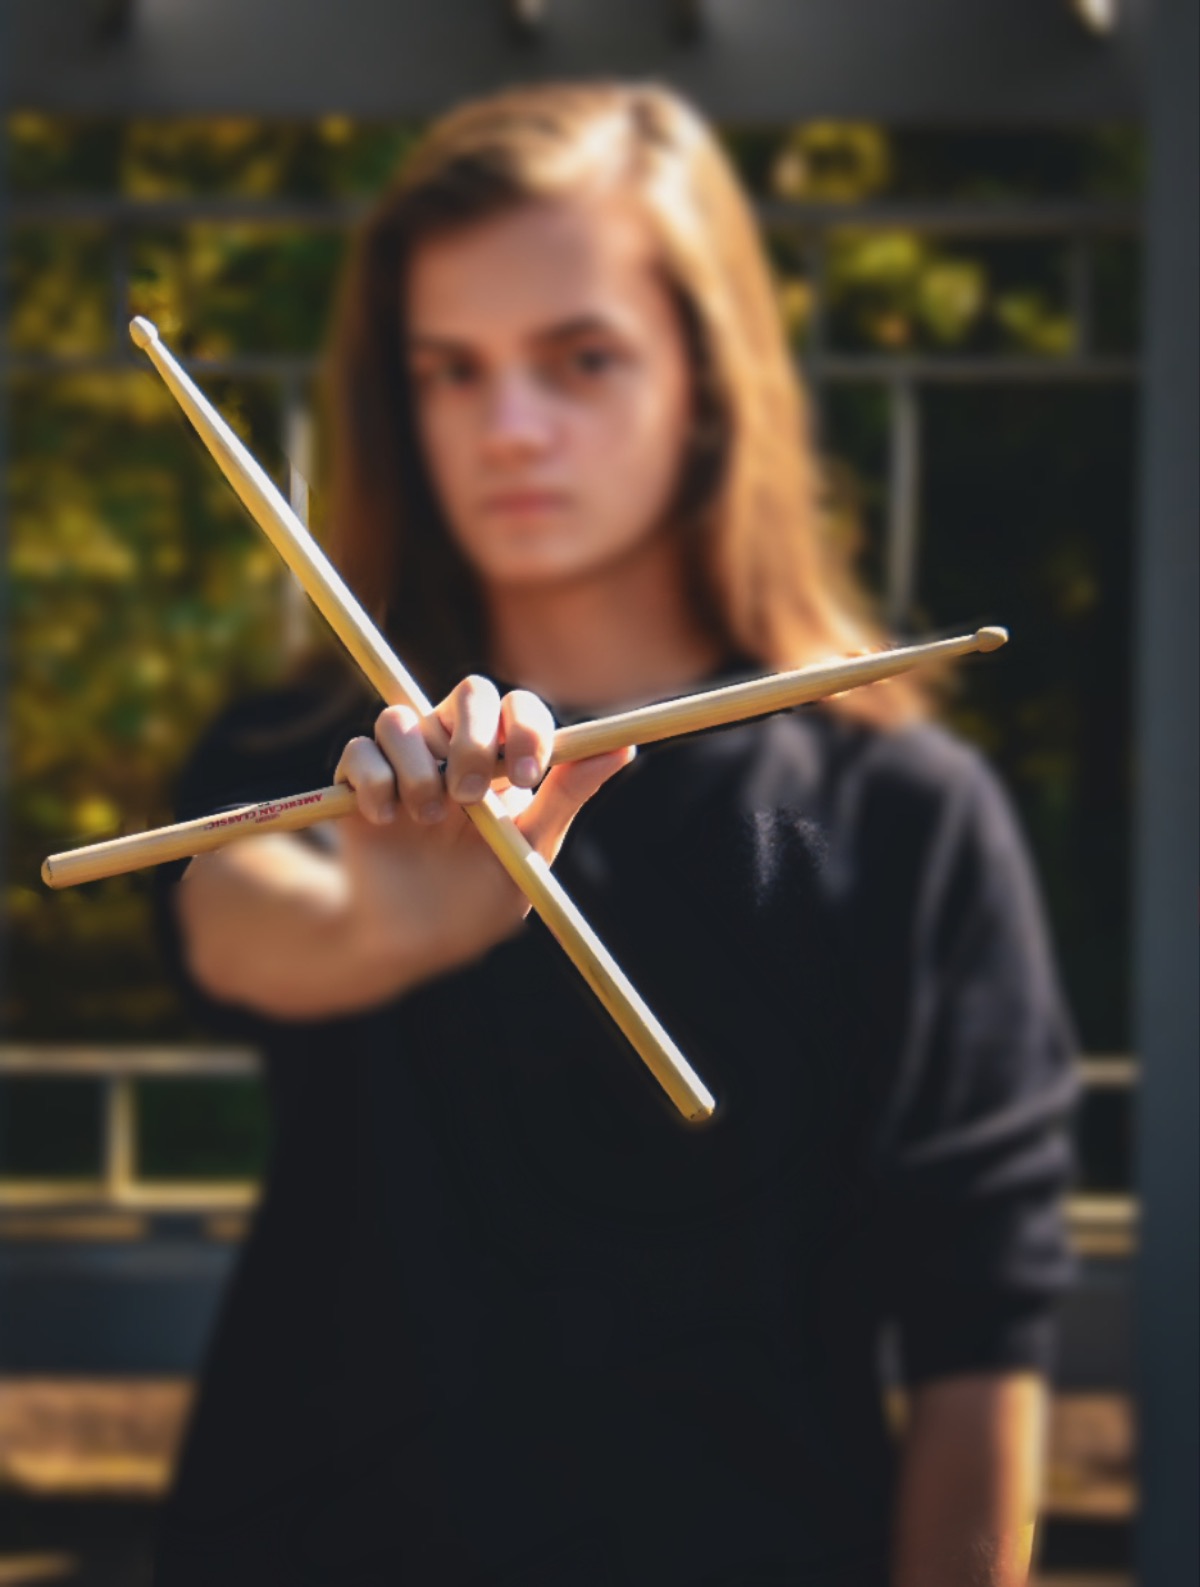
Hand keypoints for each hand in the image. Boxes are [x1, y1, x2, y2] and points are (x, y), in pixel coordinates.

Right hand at [331, 675, 633, 985]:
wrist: (414, 939)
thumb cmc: (481, 895)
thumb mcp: (528, 849)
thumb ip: (566, 795)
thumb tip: (623, 747)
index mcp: (503, 758)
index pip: (519, 707)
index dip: (527, 727)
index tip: (531, 773)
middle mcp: (454, 747)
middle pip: (468, 693)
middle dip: (474, 738)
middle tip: (471, 796)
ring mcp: (405, 760)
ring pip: (403, 719)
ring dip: (418, 769)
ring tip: (427, 820)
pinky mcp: (359, 779)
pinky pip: (361, 751)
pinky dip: (375, 781)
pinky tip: (385, 820)